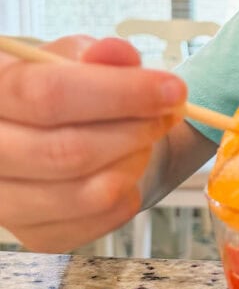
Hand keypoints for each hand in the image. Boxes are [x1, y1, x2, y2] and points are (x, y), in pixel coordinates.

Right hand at [0, 35, 186, 251]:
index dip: (119, 93)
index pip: (47, 96)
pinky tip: (126, 166)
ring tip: (145, 137)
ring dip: (136, 161)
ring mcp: (5, 202)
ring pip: (89, 193)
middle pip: (69, 152)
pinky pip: (101, 220)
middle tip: (168, 113)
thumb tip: (116, 54)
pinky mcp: (35, 235)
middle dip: (136, 130)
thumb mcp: (71, 58)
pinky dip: (130, 192)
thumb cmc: (57, 90)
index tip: (172, 90)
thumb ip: (96, 54)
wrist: (44, 132)